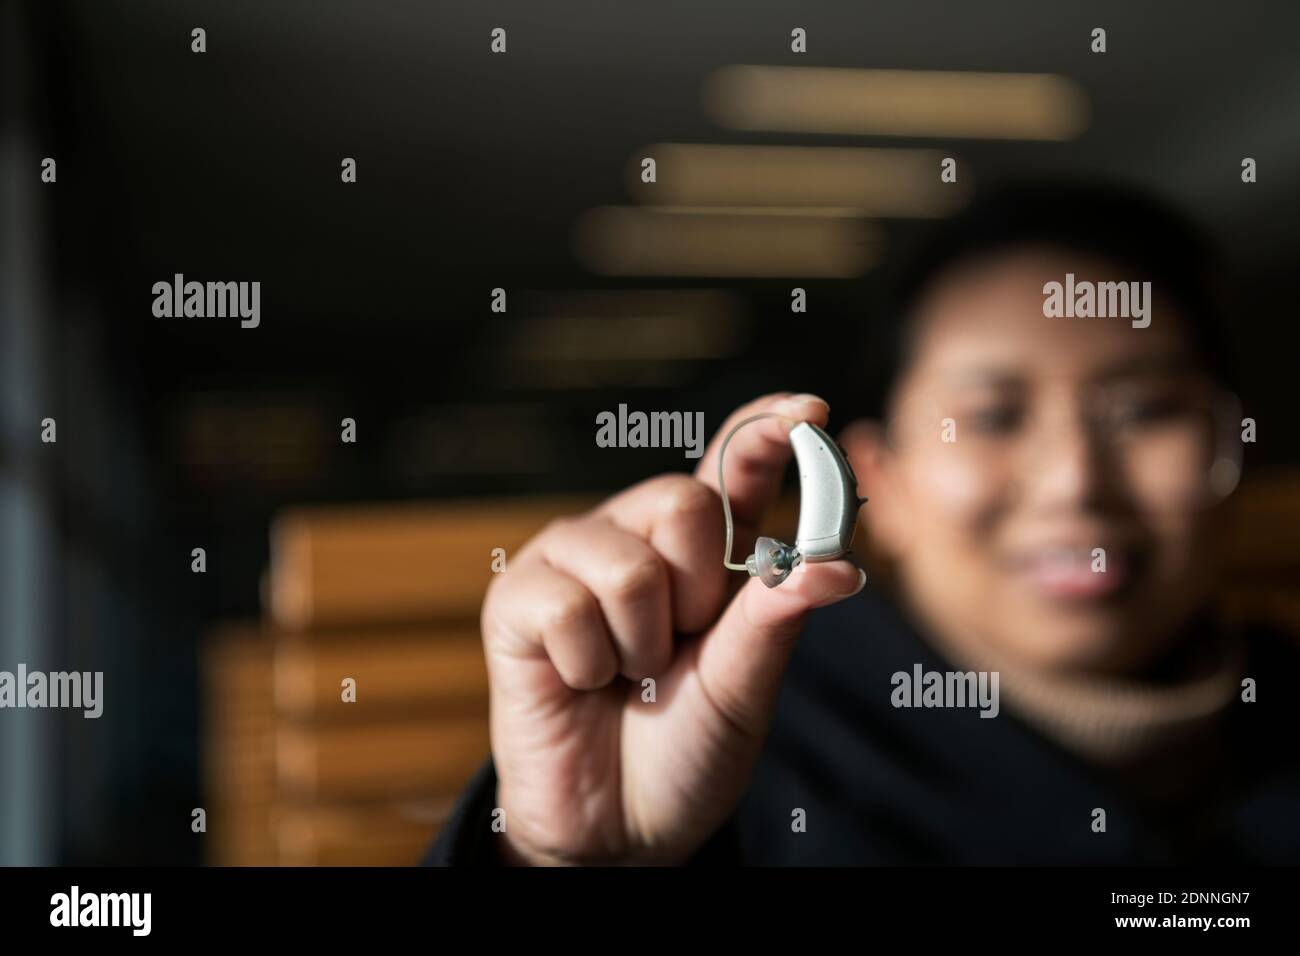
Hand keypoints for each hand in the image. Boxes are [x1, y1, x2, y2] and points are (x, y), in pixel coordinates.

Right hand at [481, 392, 865, 863]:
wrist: (618, 829)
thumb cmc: (688, 748)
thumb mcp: (745, 687)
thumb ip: (777, 618)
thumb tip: (837, 564)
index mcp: (701, 549)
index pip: (733, 463)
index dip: (767, 428)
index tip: (814, 409)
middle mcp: (635, 536)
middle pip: (684, 503)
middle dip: (698, 594)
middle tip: (677, 649)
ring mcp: (571, 562)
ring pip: (628, 564)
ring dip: (641, 644)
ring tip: (626, 674)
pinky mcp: (515, 600)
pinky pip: (565, 605)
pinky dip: (587, 665)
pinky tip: (578, 683)